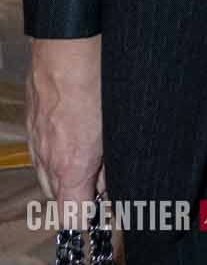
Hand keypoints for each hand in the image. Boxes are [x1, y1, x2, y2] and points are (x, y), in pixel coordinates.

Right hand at [27, 36, 104, 218]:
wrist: (68, 44)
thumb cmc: (98, 81)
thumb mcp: (116, 128)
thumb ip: (112, 161)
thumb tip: (110, 181)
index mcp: (72, 166)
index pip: (72, 215)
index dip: (87, 221)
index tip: (101, 219)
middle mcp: (48, 158)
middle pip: (58, 197)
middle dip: (80, 196)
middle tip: (104, 183)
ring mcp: (36, 139)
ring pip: (46, 174)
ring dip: (66, 176)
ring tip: (91, 160)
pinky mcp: (31, 121)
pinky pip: (40, 151)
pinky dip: (54, 155)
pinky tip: (71, 139)